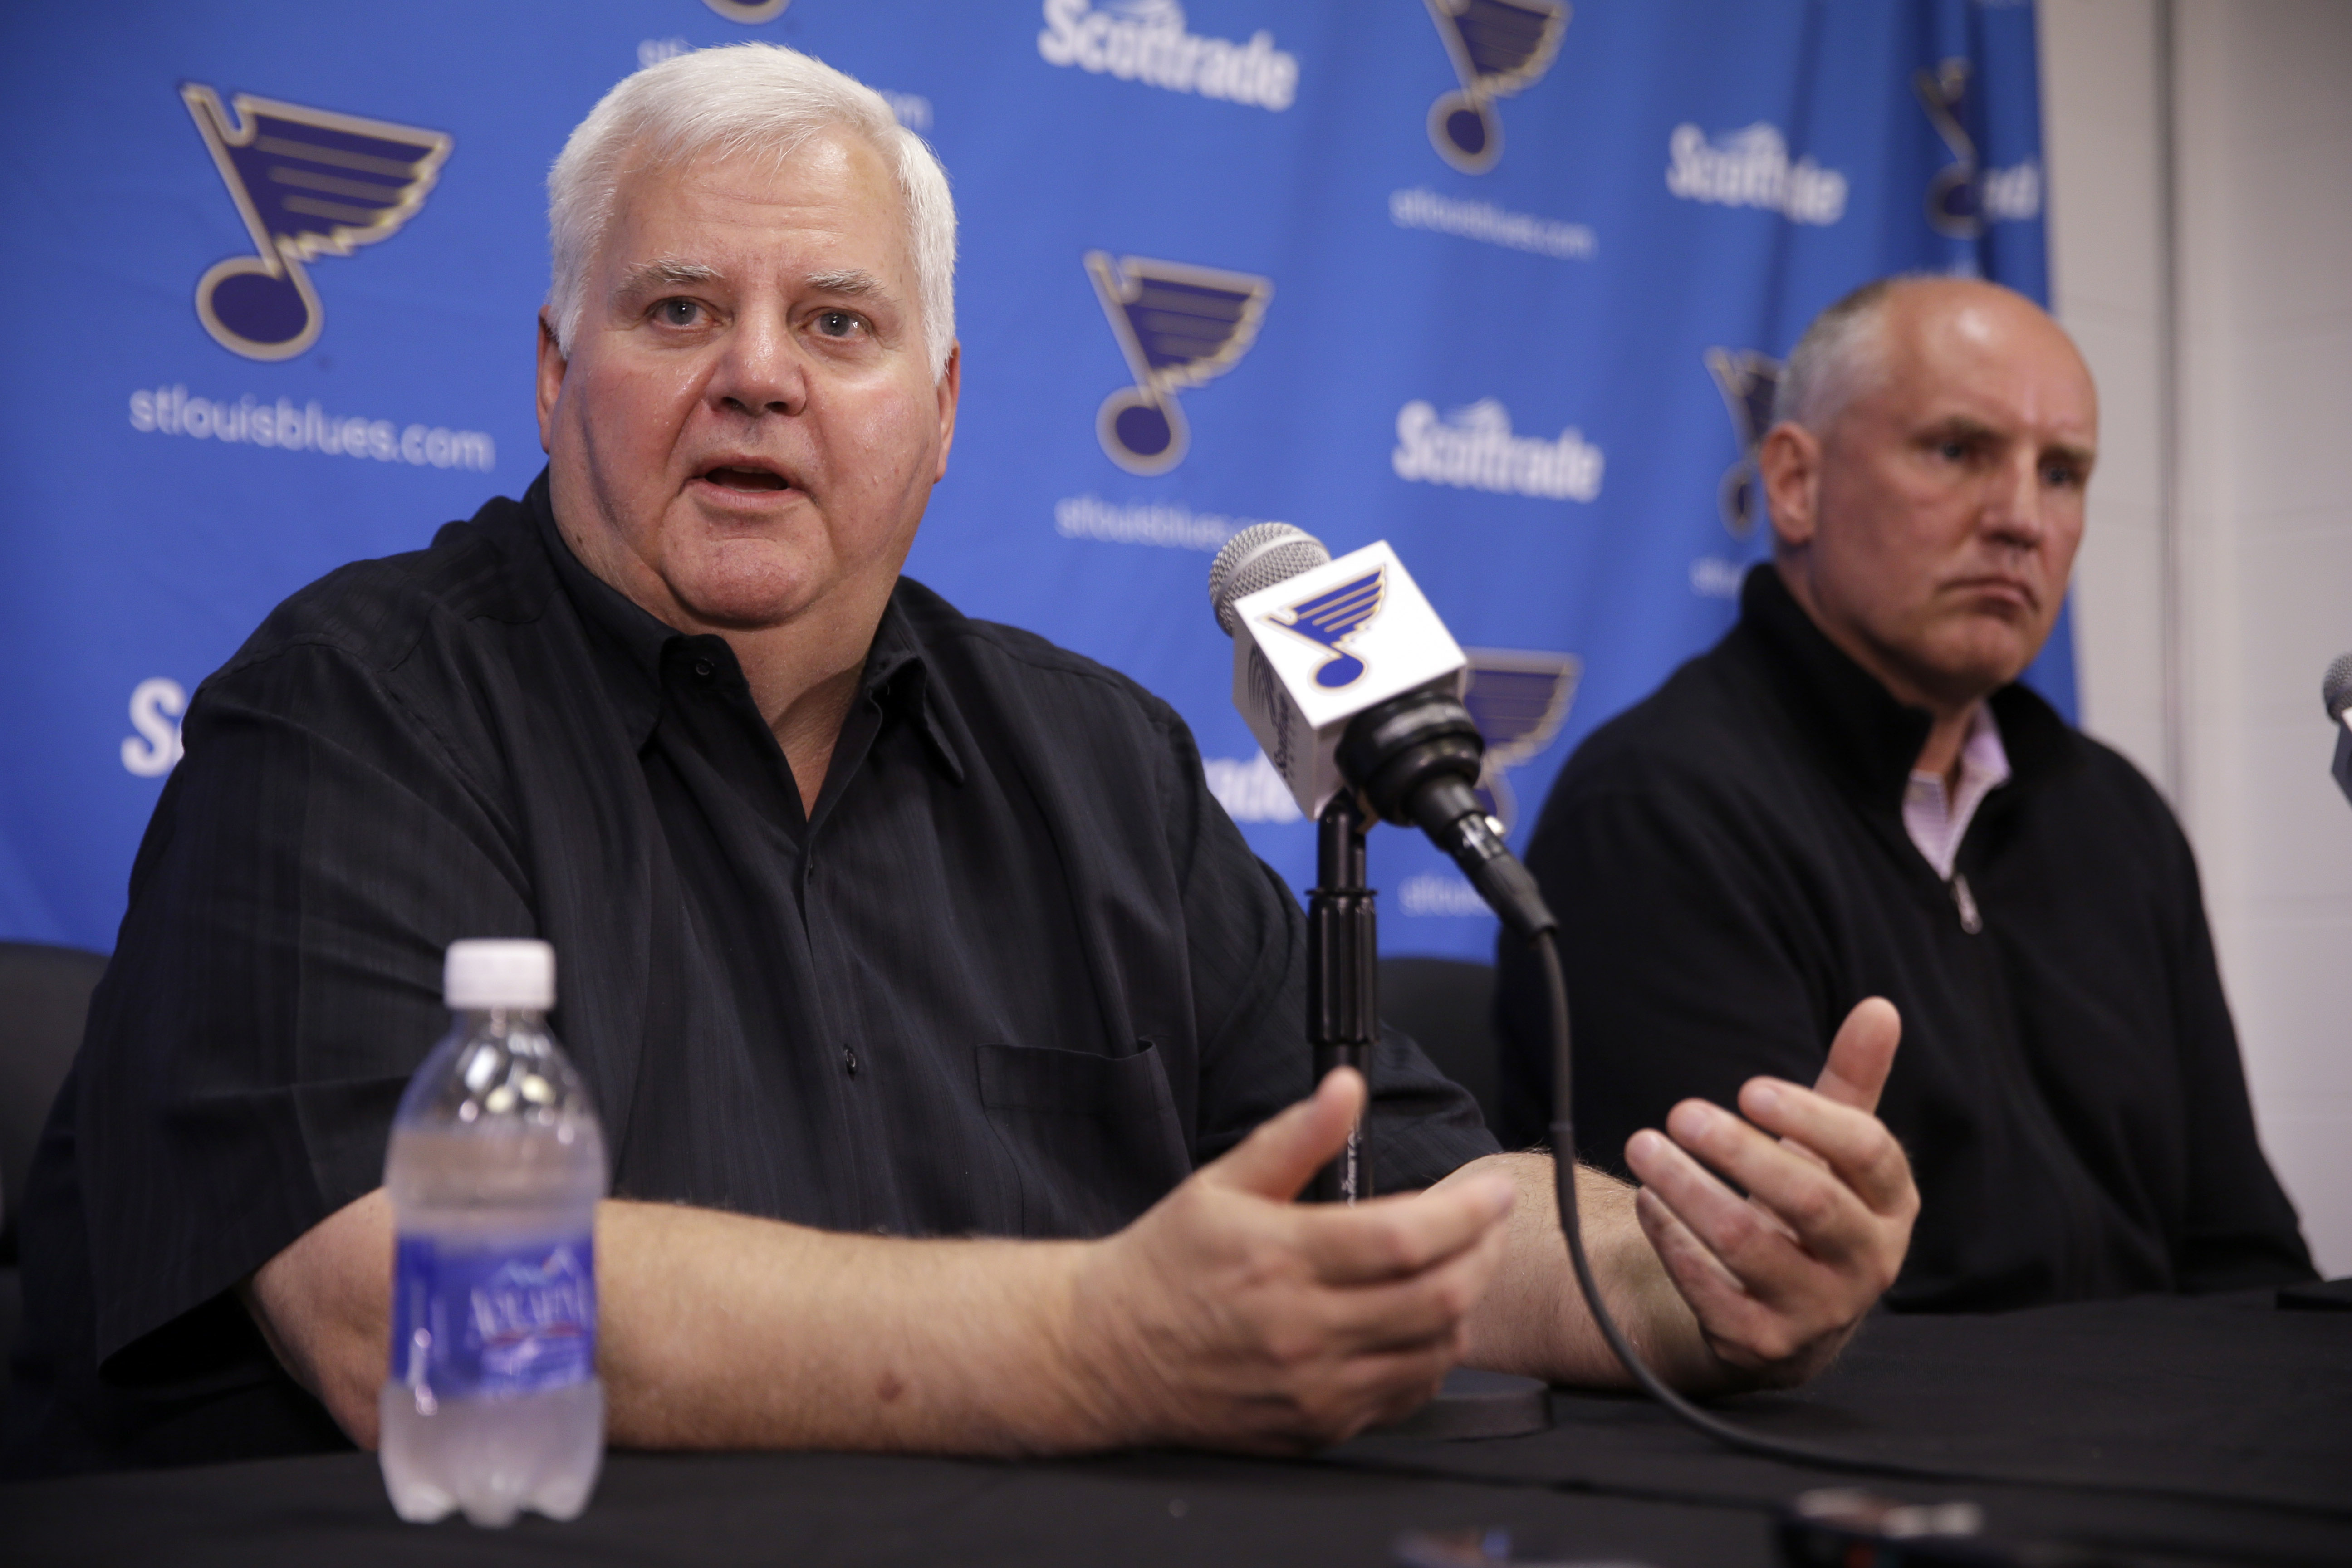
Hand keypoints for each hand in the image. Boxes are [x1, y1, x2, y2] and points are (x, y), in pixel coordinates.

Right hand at [1069, 1068, 1515, 1452]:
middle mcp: (1301, 1330)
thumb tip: (1346, 1089)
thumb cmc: (1165, 1265)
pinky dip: (1432, 1356)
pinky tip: (1424, 1322)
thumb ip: (1296, 1137)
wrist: (1106, 1355)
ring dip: (1464, 1304)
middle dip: (1484, 1253)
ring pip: (1433, 1350)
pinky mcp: (1318, 1427)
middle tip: (1490, 1223)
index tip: (1491, 1190)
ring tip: (1460, 1265)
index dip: (1466, 1212)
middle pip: (1437, 1297)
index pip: (1404, 1238)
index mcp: (1279, 1259)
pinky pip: (1407, 1396)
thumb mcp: (1222, 1184)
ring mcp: (1313, 1388)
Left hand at [1622, 997, 1916, 1385]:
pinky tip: (1647, 1201)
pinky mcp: (1763, 1342)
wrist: (1788, 1311)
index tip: (1749, 1087)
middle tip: (1681, 1112)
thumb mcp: (1834, 1149)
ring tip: (1643, 1146)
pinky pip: (1710, 1291)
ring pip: (1748, 1246)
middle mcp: (1868, 1263)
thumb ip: (1852, 1081)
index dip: (1812, 1117)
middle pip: (1810, 1201)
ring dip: (1688, 1190)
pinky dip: (1671, 1242)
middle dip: (1740, 1152)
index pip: (1869, 1154)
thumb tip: (1880, 1006)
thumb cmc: (1809, 1205)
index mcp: (1892, 1206)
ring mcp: (1818, 1309)